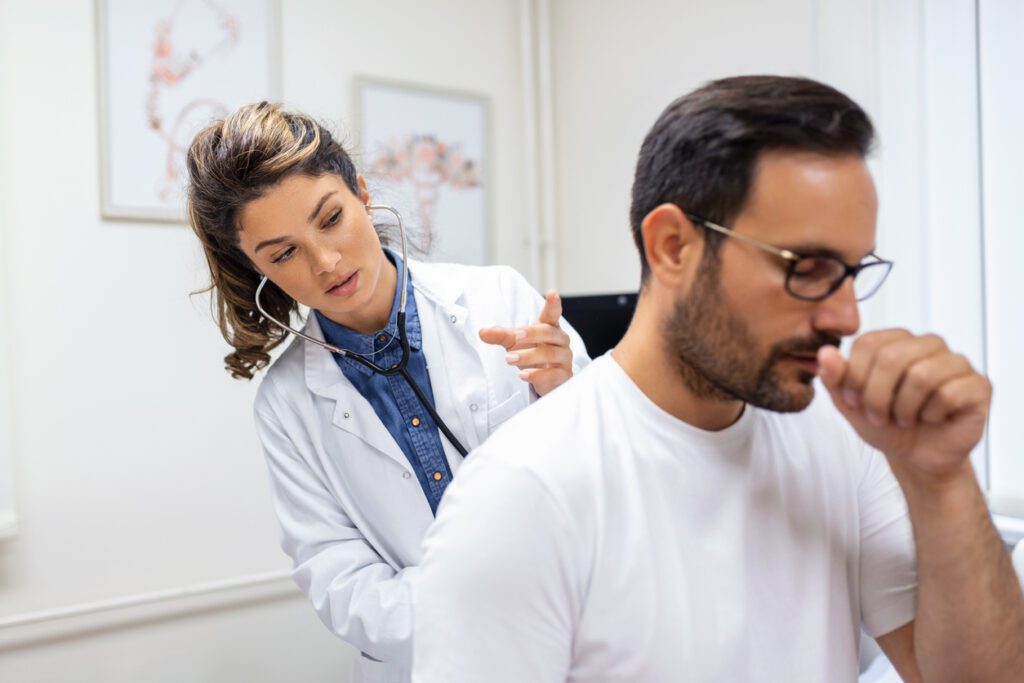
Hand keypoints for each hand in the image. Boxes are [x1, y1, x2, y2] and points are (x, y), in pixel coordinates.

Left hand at [479, 290, 573, 396]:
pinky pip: (553, 374)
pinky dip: (537, 375)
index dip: (553, 304)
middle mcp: (560, 340)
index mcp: (550, 327)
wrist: (546, 376)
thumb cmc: (533, 352)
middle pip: (549, 332)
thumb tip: (482, 332)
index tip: (552, 294)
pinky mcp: (564, 375)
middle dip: (531, 334)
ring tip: (509, 359)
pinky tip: (523, 375)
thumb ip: (501, 335)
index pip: (552, 314)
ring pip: (550, 354)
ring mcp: (564, 358)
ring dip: (528, 356)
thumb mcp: (516, 342)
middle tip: (515, 338)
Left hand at [817, 329, 991, 483]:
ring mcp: (956, 362)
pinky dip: (931, 414)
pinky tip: (932, 419)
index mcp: (896, 341)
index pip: (868, 343)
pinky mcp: (978, 385)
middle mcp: (928, 344)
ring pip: (922, 375)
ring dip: (904, 408)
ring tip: (905, 419)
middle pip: (893, 357)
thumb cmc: (886, 424)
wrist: (916, 457)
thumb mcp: (850, 404)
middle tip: (879, 417)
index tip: (854, 402)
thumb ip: (835, 378)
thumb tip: (826, 352)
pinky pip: (949, 394)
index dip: (855, 377)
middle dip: (877, 396)